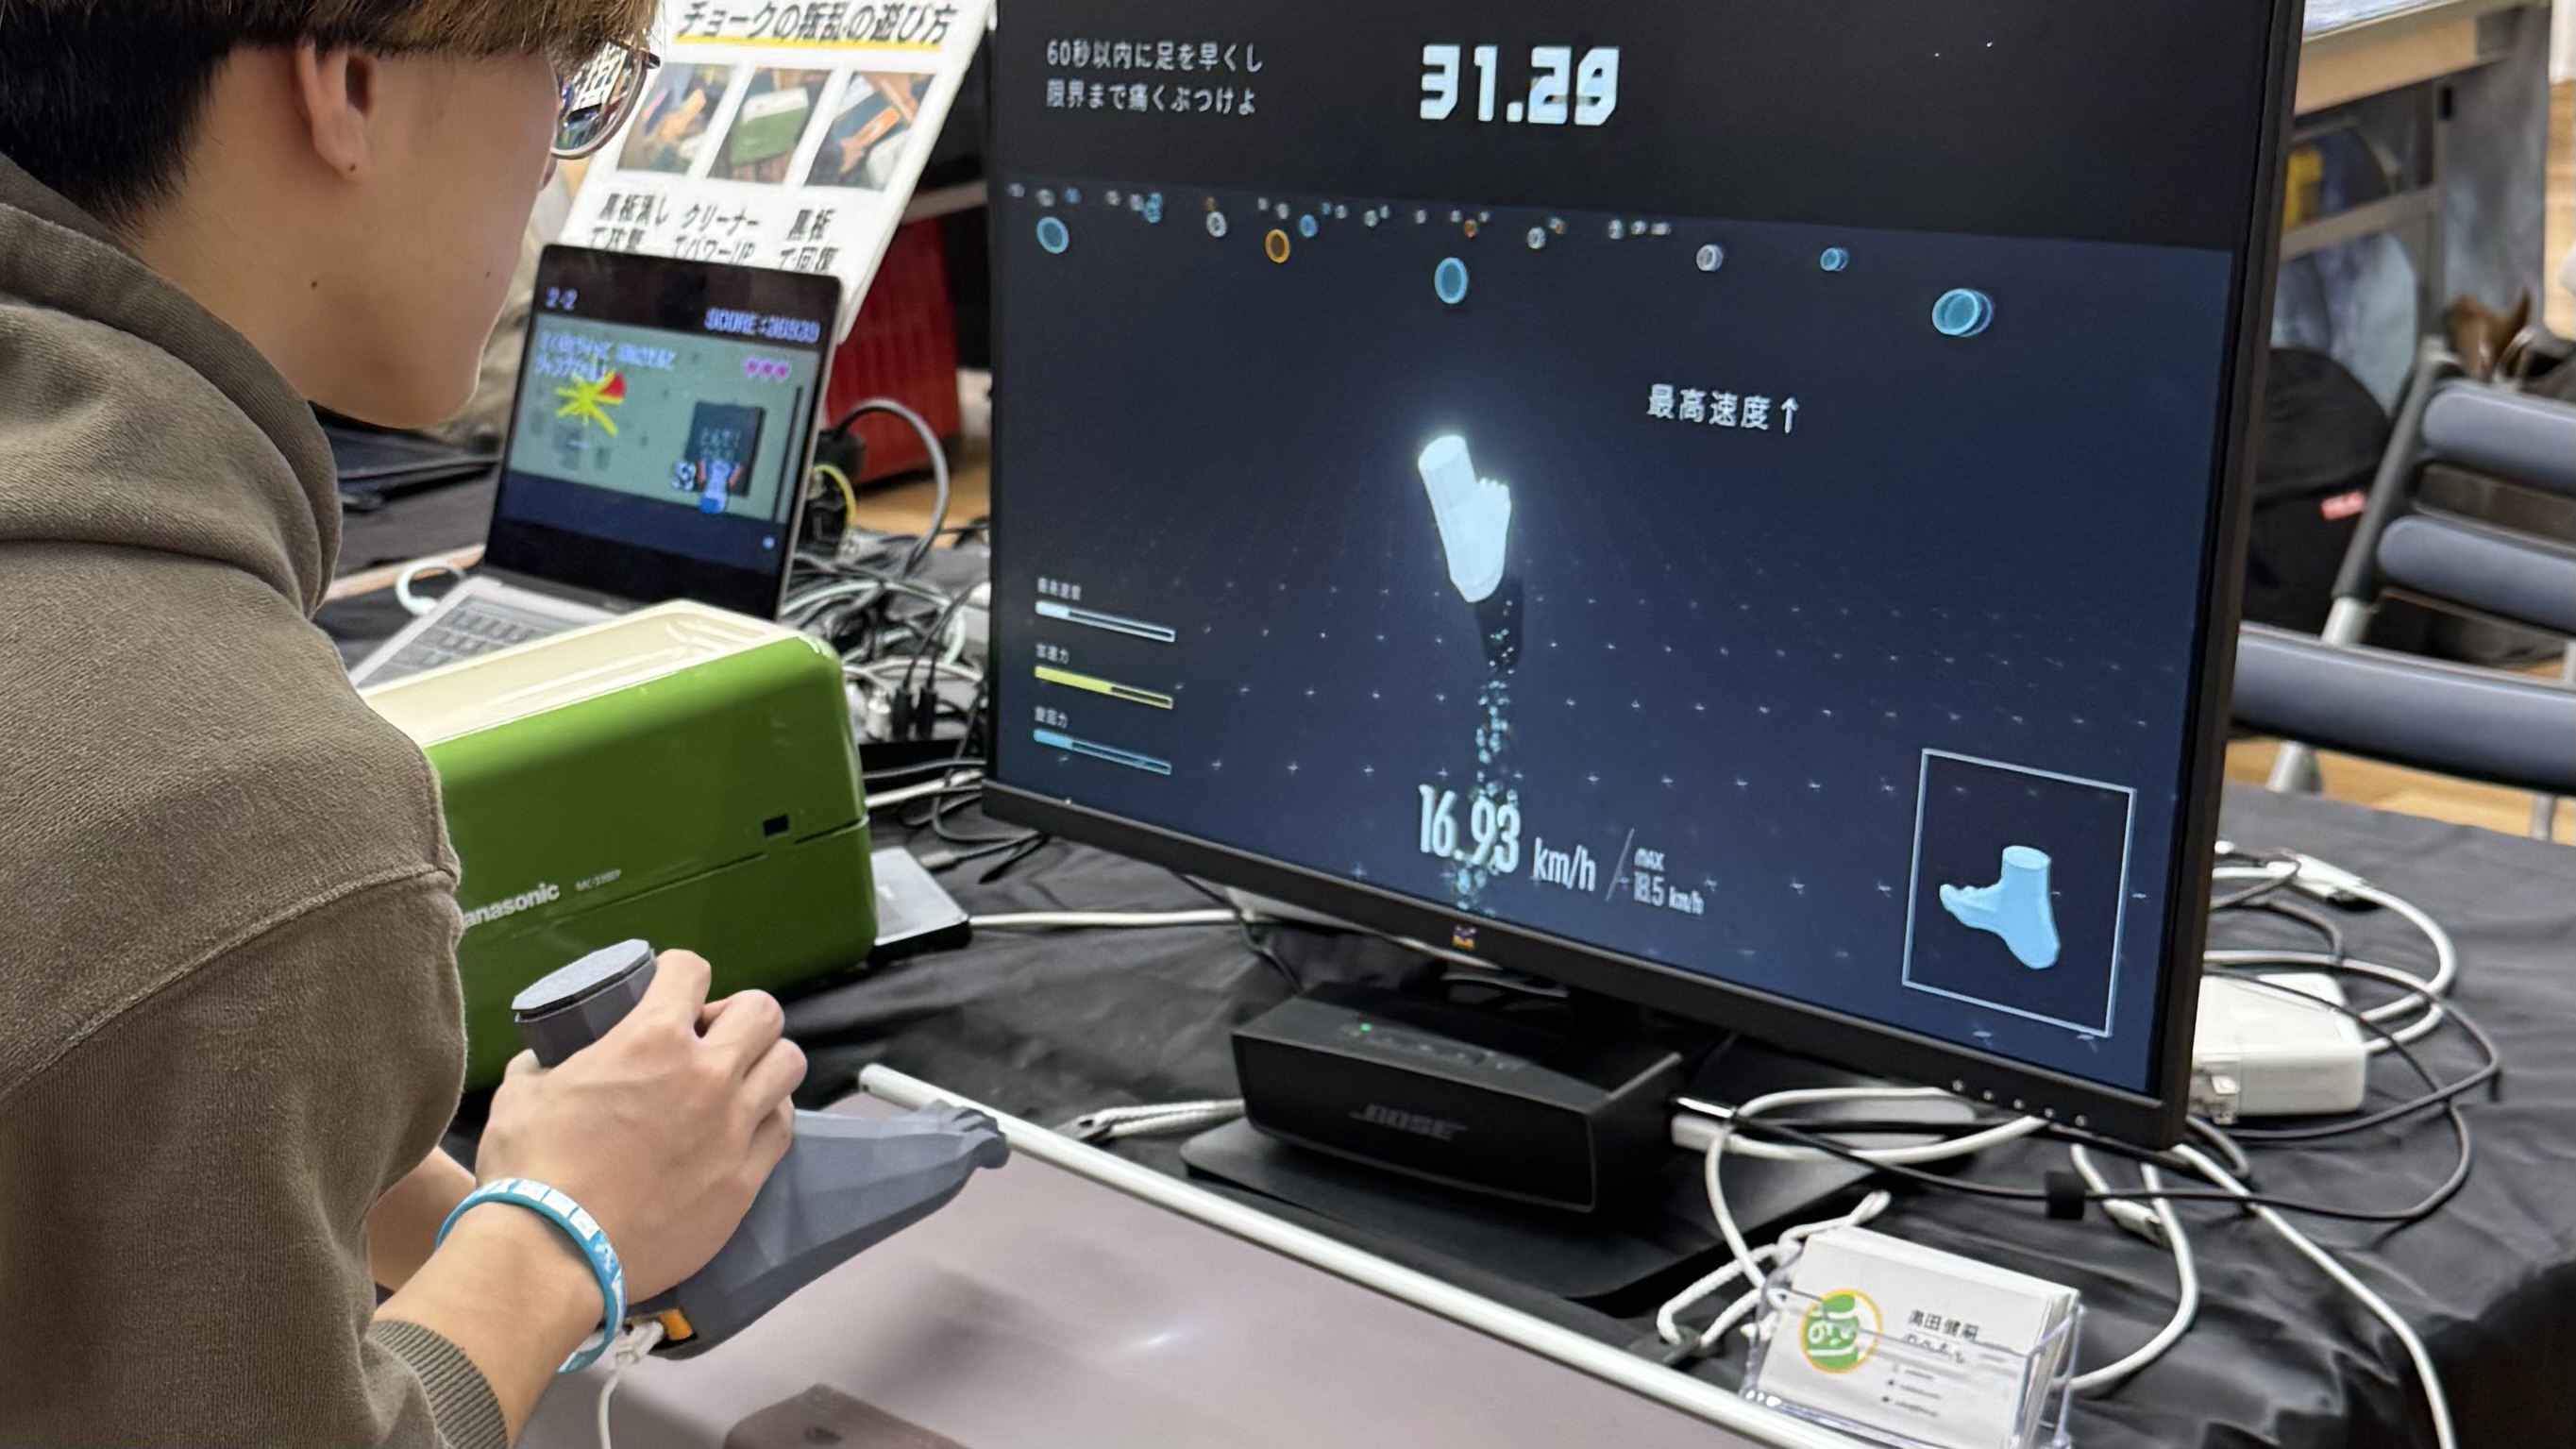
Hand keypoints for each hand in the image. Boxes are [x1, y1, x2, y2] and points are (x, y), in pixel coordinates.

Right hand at [472, 950, 802, 1298]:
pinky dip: (768, 1119)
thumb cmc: (531, 1170)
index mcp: (652, 1040)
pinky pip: (782, 1129)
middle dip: (737, 1016)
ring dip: (764, 1064)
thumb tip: (543, 1063)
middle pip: (762, 1011)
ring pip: (788, 1065)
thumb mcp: (523, 1095)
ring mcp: (734, 1127)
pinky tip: (743, 1129)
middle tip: (709, 1041)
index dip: (681, 972)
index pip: (692, 969)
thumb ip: (542, 1066)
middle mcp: (707, 1074)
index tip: (675, 988)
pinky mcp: (745, 1179)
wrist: (554, 1252)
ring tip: (736, 1084)